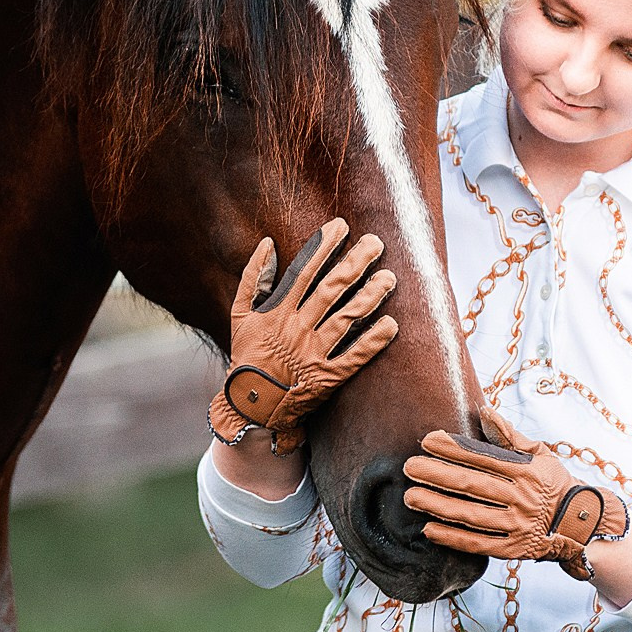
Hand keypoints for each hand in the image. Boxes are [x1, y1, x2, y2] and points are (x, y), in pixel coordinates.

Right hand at [208, 217, 399, 455]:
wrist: (250, 405)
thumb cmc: (247, 356)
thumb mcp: (239, 314)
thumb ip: (253, 278)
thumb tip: (267, 243)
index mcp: (277, 311)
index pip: (304, 271)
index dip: (323, 247)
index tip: (341, 226)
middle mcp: (297, 329)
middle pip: (331, 289)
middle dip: (355, 263)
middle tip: (376, 242)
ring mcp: (313, 353)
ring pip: (346, 319)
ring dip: (370, 296)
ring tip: (389, 277)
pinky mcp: (327, 378)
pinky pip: (354, 357)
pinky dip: (373, 342)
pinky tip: (391, 325)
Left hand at [403, 408, 629, 579]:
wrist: (583, 525)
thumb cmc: (554, 483)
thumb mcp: (541, 454)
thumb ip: (510, 436)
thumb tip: (484, 410)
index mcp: (527, 471)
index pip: (483, 457)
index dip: (454, 448)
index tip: (427, 440)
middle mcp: (522, 498)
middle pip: (472, 485)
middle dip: (437, 475)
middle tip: (409, 467)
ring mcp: (518, 526)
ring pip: (471, 515)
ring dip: (438, 506)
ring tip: (411, 497)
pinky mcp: (514, 549)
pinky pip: (479, 544)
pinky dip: (453, 538)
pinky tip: (428, 529)